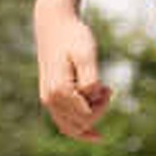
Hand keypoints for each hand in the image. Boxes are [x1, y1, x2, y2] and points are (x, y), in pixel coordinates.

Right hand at [36, 2, 111, 139]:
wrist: (54, 26)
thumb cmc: (73, 37)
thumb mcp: (87, 54)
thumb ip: (91, 79)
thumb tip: (92, 98)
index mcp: (59, 90)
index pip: (86, 117)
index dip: (102, 106)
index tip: (108, 88)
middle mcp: (50, 99)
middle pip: (80, 125)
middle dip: (98, 112)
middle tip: (107, 90)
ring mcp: (47, 100)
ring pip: (69, 128)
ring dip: (89, 118)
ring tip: (100, 96)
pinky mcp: (49, 97)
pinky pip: (63, 123)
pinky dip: (79, 125)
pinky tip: (93, 129)